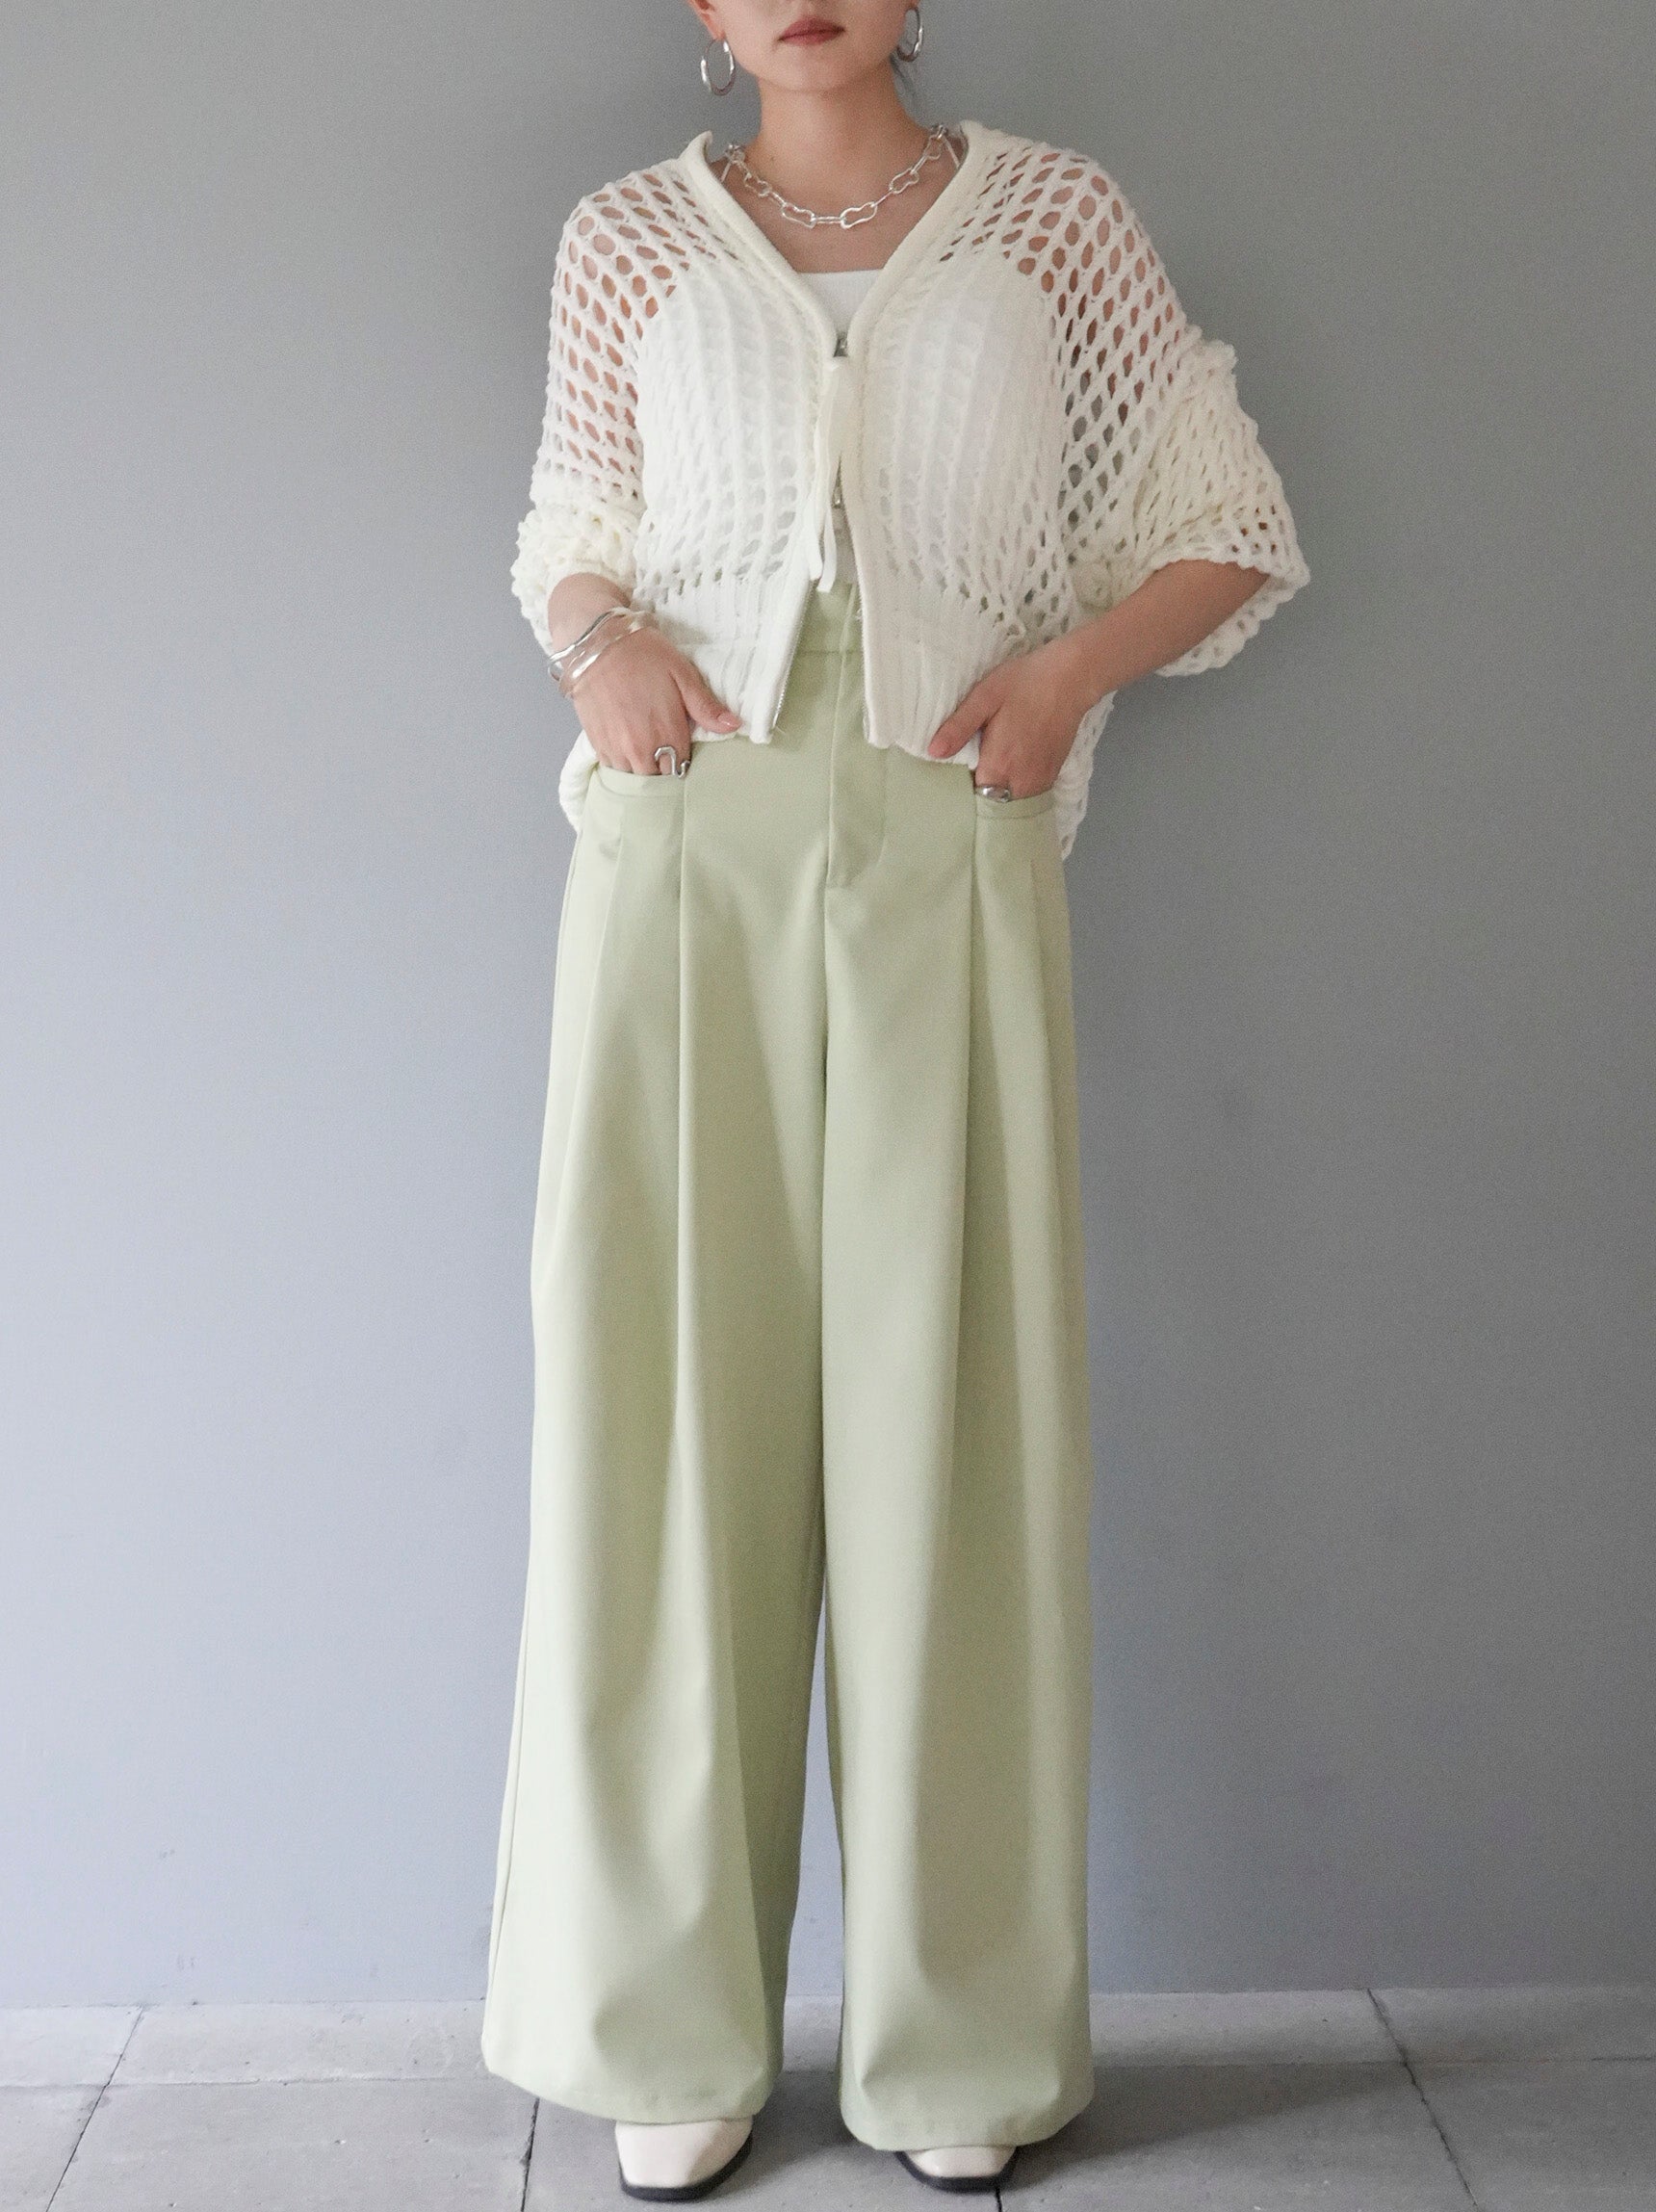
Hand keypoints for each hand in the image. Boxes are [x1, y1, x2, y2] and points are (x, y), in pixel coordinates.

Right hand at [562, 619, 741, 772]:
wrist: (596, 644)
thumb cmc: (643, 655)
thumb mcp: (682, 674)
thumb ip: (706, 706)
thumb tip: (734, 726)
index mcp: (667, 734)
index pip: (680, 768)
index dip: (681, 759)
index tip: (680, 746)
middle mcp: (641, 749)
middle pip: (657, 778)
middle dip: (662, 767)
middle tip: (663, 747)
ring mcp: (616, 749)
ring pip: (634, 776)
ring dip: (641, 767)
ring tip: (644, 747)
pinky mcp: (596, 744)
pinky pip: (612, 768)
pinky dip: (621, 762)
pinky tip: (625, 745)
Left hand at [925, 637, 1092, 795]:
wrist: (1072, 678)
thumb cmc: (1024, 683)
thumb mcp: (984, 697)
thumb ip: (958, 727)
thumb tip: (933, 752)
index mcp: (999, 766)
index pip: (971, 799)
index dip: (961, 792)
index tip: (952, 779)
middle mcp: (1021, 782)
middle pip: (992, 805)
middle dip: (978, 796)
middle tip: (968, 773)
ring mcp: (1039, 782)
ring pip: (1010, 802)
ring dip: (998, 794)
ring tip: (988, 772)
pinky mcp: (1052, 776)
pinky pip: (1026, 794)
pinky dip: (1015, 789)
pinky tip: (1008, 770)